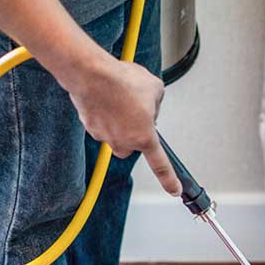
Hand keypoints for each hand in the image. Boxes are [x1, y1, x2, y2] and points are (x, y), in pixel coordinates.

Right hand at [68, 57, 181, 195]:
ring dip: (120, 119)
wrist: (92, 74)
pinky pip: (102, 122)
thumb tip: (150, 108)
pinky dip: (105, 111)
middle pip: (133, 144)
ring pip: (117, 133)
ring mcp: (105, 136)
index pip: (160, 165)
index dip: (168, 179)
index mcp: (144, 137)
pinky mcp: (90, 127)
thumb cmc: (122, 80)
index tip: (174, 190)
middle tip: (136, 109)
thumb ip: (156, 104)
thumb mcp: (155, 89)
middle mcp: (123, 141)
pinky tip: (107, 95)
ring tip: (120, 96)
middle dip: (136, 130)